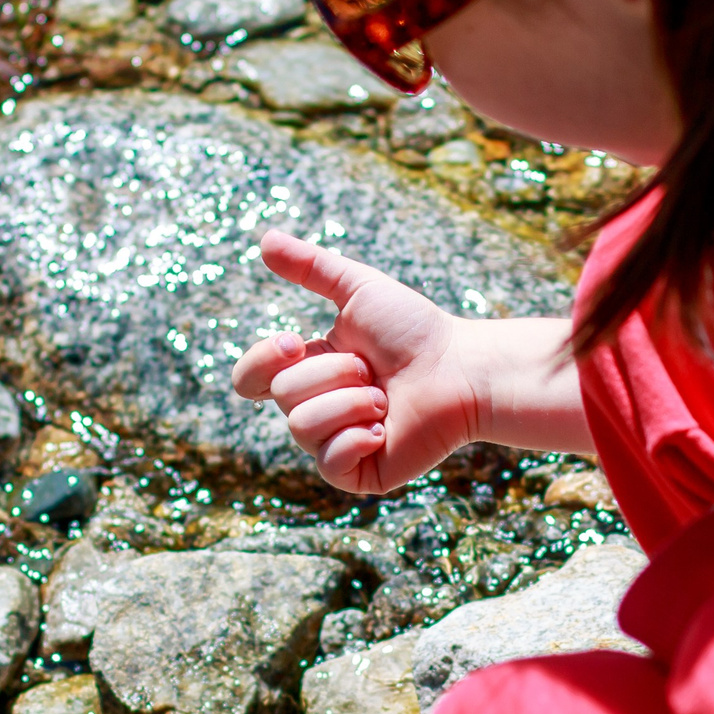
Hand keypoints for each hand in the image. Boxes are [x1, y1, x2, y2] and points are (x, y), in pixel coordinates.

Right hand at [231, 230, 588, 493]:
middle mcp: (315, 411)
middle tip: (373, 370)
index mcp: (307, 373)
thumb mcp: (358, 290)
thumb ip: (311, 266)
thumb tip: (263, 240)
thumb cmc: (416, 331)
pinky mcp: (358, 474)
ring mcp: (334, 445)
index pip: (251, 379)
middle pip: (283, 397)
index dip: (263, 361)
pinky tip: (387, 428)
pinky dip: (359, 437)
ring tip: (386, 398)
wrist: (462, 369)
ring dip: (352, 403)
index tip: (295, 341)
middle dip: (333, 374)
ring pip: (302, 427)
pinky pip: (330, 461)